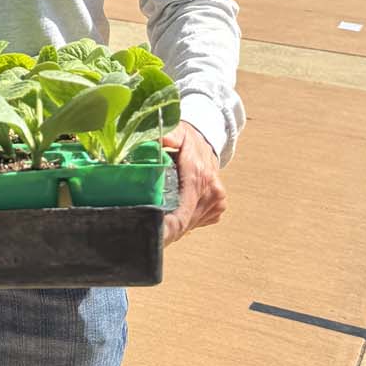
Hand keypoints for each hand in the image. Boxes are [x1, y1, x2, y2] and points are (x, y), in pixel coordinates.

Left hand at [162, 121, 226, 245]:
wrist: (208, 141)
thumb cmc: (187, 139)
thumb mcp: (177, 132)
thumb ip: (168, 135)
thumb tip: (160, 139)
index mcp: (198, 175)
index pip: (183, 209)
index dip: (168, 225)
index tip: (153, 234)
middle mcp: (211, 189)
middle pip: (186, 220)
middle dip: (167, 228)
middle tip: (146, 231)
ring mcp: (217, 199)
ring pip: (192, 222)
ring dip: (175, 226)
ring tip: (158, 223)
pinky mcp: (219, 206)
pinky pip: (199, 219)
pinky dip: (185, 220)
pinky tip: (174, 211)